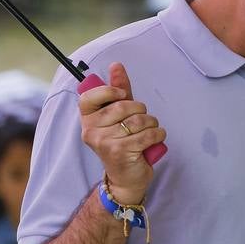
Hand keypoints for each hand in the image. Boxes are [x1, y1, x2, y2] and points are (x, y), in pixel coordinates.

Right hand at [79, 62, 164, 204]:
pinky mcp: (120, 152)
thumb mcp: (119, 114)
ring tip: (149, 130)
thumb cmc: (122, 141)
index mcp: (87, 119)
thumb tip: (116, 65)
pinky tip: (156, 138)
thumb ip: (118, 90)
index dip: (108, 91)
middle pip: (122, 106)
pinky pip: (147, 134)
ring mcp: (104, 142)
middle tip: (143, 120)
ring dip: (151, 123)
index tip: (122, 95)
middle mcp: (91, 131)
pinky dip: (158, 134)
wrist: (126, 178)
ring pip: (138, 120)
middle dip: (141, 110)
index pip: (89, 97)